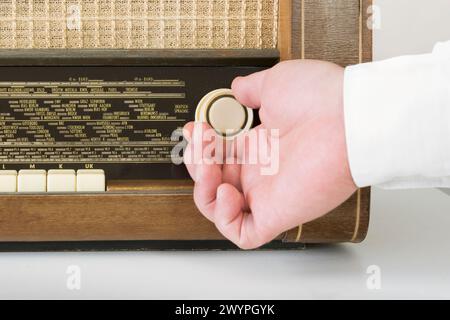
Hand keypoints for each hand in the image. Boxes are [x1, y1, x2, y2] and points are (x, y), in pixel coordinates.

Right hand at [183, 60, 356, 248]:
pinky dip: (225, 217)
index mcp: (260, 145)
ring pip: (221, 208)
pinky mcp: (277, 213)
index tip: (195, 127)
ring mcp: (268, 193)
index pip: (219, 155)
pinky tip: (227, 190)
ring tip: (209, 165)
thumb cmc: (321, 99)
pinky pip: (244, 234)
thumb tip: (237, 88)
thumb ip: (251, 89)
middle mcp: (262, 171)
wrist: (350, 117)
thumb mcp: (275, 84)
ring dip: (203, 188)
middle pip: (214, 181)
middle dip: (196, 161)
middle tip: (201, 140)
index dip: (201, 146)